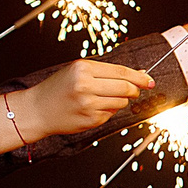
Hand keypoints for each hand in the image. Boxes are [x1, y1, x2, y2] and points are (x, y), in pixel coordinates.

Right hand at [20, 57, 154, 138]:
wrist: (37, 109)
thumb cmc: (59, 88)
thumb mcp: (79, 72)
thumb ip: (107, 72)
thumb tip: (139, 74)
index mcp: (83, 68)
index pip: (121, 72)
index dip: (140, 77)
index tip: (149, 80)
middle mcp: (85, 85)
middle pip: (126, 88)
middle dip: (135, 90)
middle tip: (135, 90)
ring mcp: (88, 104)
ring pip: (121, 102)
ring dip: (119, 101)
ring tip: (102, 98)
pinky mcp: (90, 119)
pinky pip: (111, 114)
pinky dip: (108, 111)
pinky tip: (92, 108)